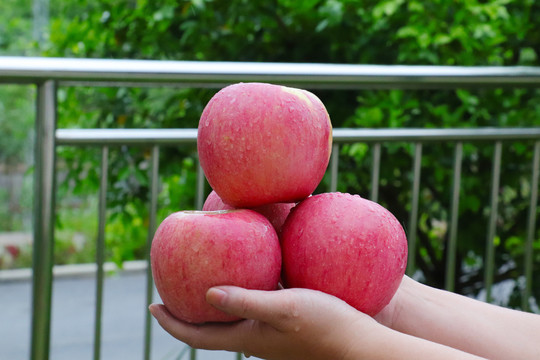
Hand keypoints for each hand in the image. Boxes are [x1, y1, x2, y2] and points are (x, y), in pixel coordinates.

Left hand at [149, 286, 383, 359]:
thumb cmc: (326, 327)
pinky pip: (253, 307)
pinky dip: (241, 292)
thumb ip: (246, 301)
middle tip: (173, 288)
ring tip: (204, 278)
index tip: (152, 305)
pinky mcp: (286, 323)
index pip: (197, 336)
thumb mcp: (284, 309)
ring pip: (231, 317)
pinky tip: (251, 272)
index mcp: (247, 338)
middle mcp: (254, 338)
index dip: (172, 323)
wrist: (360, 345)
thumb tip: (206, 293)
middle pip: (210, 328)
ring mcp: (270, 333)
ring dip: (213, 302)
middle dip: (188, 311)